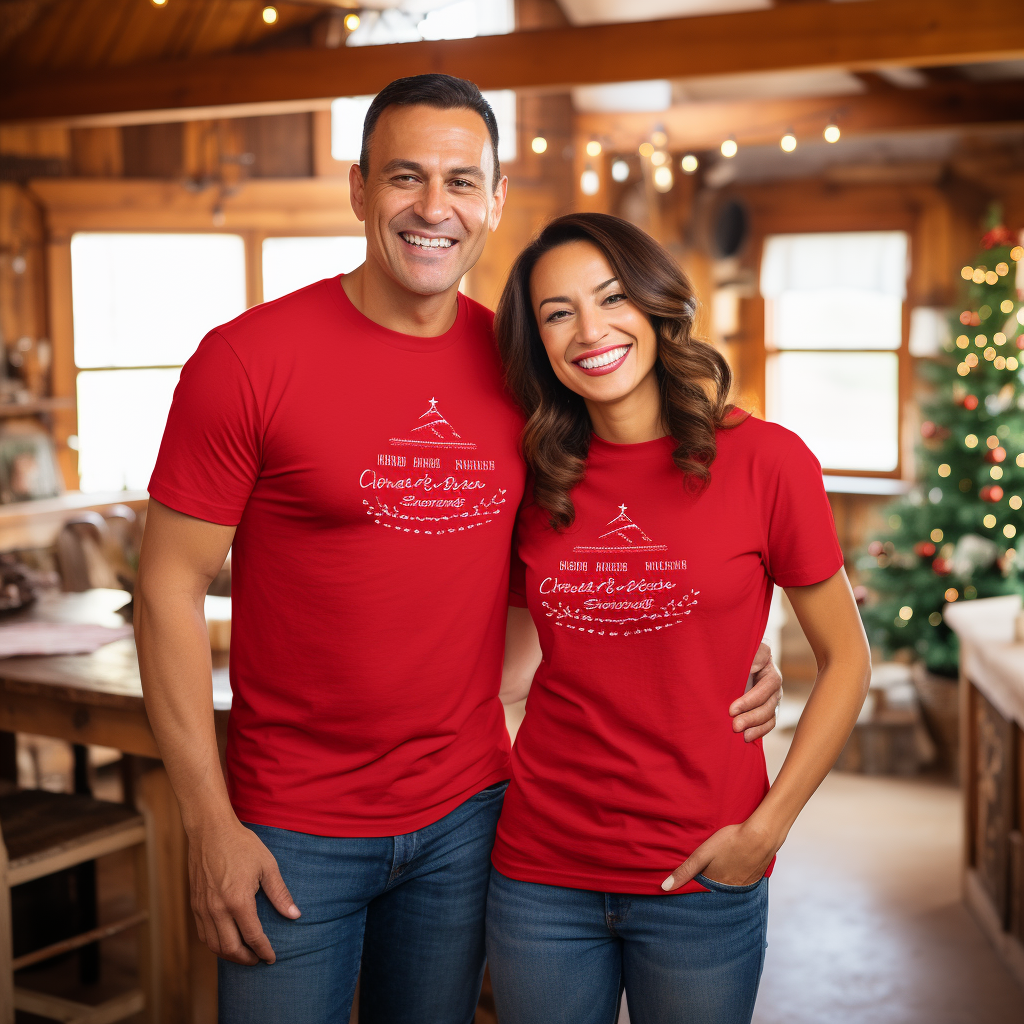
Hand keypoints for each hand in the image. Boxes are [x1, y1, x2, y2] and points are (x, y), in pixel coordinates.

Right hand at [187, 817, 299, 964]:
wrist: (210, 831)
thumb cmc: (242, 845)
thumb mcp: (267, 866)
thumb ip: (280, 893)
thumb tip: (295, 915)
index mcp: (238, 901)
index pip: (253, 937)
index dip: (264, 951)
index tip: (271, 958)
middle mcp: (217, 910)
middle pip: (231, 948)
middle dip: (246, 959)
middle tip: (258, 959)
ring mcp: (203, 908)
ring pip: (213, 945)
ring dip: (229, 954)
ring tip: (244, 954)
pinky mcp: (195, 904)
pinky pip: (203, 934)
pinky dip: (214, 943)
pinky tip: (225, 940)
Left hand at [661, 820, 776, 891]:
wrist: (762, 836)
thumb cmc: (731, 841)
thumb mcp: (702, 854)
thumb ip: (685, 871)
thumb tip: (665, 888)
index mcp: (716, 885)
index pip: (701, 892)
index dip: (694, 887)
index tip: (688, 885)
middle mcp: (731, 890)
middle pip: (716, 890)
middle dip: (709, 885)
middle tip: (706, 872)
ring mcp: (745, 885)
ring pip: (729, 886)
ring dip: (723, 880)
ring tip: (720, 869)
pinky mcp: (755, 877)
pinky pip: (741, 881)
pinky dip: (736, 876)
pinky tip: (734, 865)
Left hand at [730, 642, 782, 742]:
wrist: (727, 663)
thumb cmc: (728, 653)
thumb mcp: (736, 649)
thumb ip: (747, 654)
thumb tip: (752, 667)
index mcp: (766, 661)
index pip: (768, 681)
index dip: (752, 696)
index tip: (732, 707)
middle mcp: (772, 679)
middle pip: (769, 699)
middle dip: (751, 712)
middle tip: (733, 722)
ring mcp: (772, 694)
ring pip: (770, 712)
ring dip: (755, 723)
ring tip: (739, 732)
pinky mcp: (769, 708)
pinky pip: (770, 722)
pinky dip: (759, 731)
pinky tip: (747, 737)